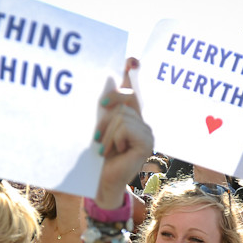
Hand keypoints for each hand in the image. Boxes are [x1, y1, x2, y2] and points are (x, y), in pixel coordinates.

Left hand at [94, 79, 153, 209]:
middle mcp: (143, 121)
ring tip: (103, 149)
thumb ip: (105, 105)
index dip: (133, 71)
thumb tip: (110, 79)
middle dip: (105, 115)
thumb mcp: (98, 126)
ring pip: (122, 115)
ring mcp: (148, 132)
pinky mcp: (147, 144)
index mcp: (132, 115)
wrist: (98, 182)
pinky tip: (113, 152)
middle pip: (125, 99)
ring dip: (105, 134)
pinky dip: (113, 140)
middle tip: (95, 135)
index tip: (131, 60)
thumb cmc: (95, 156)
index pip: (135, 88)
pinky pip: (126, 127)